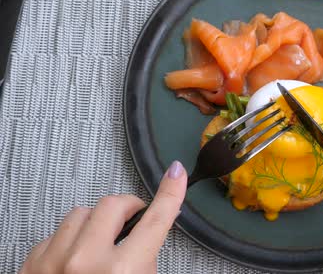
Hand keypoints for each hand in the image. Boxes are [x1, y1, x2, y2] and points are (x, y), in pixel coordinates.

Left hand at [20, 160, 186, 273]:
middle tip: (132, 221)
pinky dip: (70, 240)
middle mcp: (84, 263)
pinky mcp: (31, 264)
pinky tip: (75, 259)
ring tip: (100, 245)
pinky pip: (57, 232)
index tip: (176, 174)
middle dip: (127, 209)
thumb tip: (148, 227)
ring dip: (96, 224)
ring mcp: (53, 262)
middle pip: (112, 205)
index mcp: (120, 273)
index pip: (155, 220)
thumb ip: (145, 259)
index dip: (171, 193)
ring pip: (81, 213)